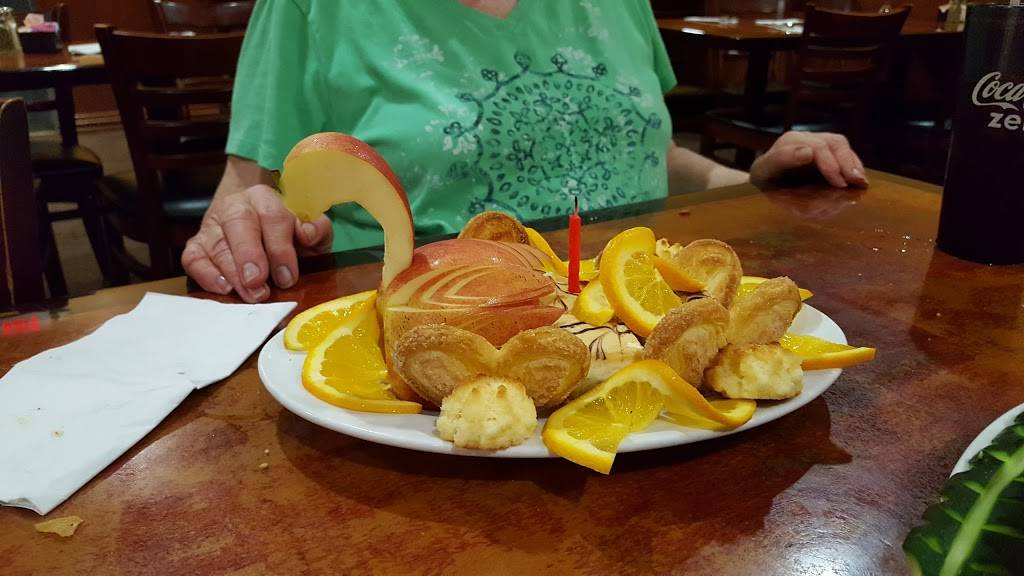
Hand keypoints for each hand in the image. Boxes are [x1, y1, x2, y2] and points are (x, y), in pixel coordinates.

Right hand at [182, 184, 332, 301]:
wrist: (256, 227)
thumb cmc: (286, 234)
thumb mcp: (308, 230)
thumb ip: (316, 230)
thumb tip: (308, 234)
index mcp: (264, 198)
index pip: (272, 215)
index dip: (280, 248)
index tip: (287, 277)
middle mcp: (234, 207)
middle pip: (238, 224)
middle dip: (249, 256)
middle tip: (259, 285)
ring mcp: (212, 226)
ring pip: (217, 245)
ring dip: (234, 273)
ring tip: (250, 295)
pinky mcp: (196, 246)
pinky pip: (193, 259)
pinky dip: (206, 275)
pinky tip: (224, 288)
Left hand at [749, 131, 868, 189]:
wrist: (762, 177)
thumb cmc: (763, 177)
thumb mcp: (764, 170)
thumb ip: (782, 159)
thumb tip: (808, 151)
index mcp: (791, 141)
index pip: (817, 147)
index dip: (830, 165)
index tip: (839, 182)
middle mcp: (806, 138)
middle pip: (833, 142)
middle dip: (846, 163)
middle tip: (854, 182)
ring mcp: (816, 141)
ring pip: (840, 145)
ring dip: (853, 163)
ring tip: (860, 182)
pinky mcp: (824, 150)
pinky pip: (844, 152)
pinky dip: (853, 164)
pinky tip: (858, 179)